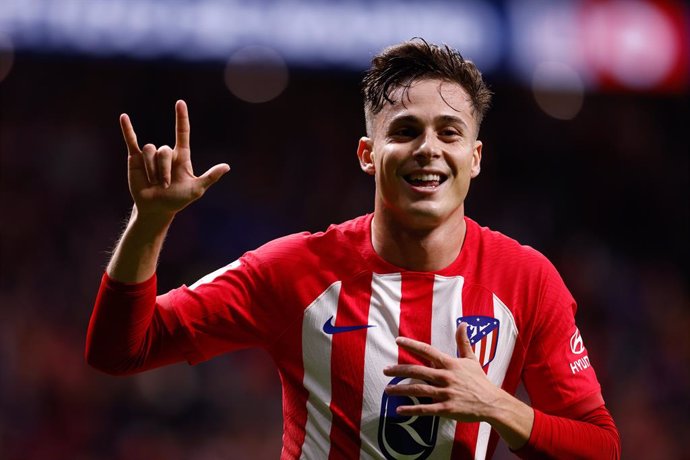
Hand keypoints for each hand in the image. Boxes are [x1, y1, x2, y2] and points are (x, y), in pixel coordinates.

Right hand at [120, 100, 229, 216]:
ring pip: (150, 151)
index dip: (181, 118)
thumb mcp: (196, 189)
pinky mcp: (136, 159)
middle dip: (163, 170)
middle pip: (164, 150)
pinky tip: (124, 117)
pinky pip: (131, 141)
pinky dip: (127, 129)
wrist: (157, 208)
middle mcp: (166, 153)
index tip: (180, 103)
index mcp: (181, 156)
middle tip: (165, 186)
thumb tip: (227, 166)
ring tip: (154, 184)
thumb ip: (210, 177)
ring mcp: (151, 155)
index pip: (182, 132)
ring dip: (152, 169)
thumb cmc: (178, 199)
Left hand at [382, 322, 499, 421]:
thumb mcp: (472, 359)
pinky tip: (399, 410)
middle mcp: (446, 377)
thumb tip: (463, 324)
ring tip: (387, 390)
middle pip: (417, 371)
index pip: (427, 351)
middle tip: (385, 370)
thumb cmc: (479, 381)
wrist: (492, 403)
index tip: (398, 341)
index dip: (412, 345)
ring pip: (418, 390)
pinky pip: (425, 409)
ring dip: (401, 390)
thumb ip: (463, 342)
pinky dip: (411, 409)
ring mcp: (445, 393)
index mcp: (450, 364)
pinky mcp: (446, 408)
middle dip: (399, 370)